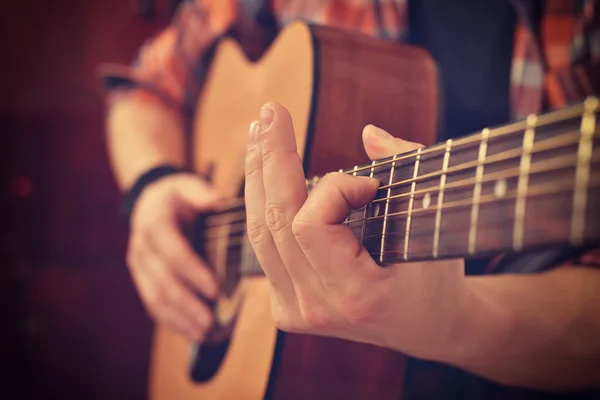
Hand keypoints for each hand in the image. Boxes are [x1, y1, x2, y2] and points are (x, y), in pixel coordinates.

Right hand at [127, 173, 219, 341]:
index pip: (173, 252)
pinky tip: (190, 332)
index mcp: (155, 222)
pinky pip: (152, 303)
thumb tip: (218, 202)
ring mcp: (138, 265)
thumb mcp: (188, 185)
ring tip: (203, 332)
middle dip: (187, 304)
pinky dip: (171, 320)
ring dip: (178, 318)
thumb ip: (202, 193)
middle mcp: (142, 246)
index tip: (214, 289)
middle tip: (210, 321)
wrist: (149, 200)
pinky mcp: (141, 278)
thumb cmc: (176, 195)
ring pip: (154, 297)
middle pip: (163, 281)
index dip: (193, 272)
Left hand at [244, 103, 467, 358]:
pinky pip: (264, 246)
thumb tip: (367, 133)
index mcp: (358, 297)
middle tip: (271, 112)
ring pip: (260, 232)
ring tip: (261, 133)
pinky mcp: (286, 309)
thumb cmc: (436, 273)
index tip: (369, 182)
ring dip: (259, 176)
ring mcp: (297, 313)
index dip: (335, 187)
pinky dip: (263, 205)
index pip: (312, 225)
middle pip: (276, 221)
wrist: (427, 326)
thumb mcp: (433, 220)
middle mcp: (318, 309)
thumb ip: (407, 167)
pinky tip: (264, 174)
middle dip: (272, 158)